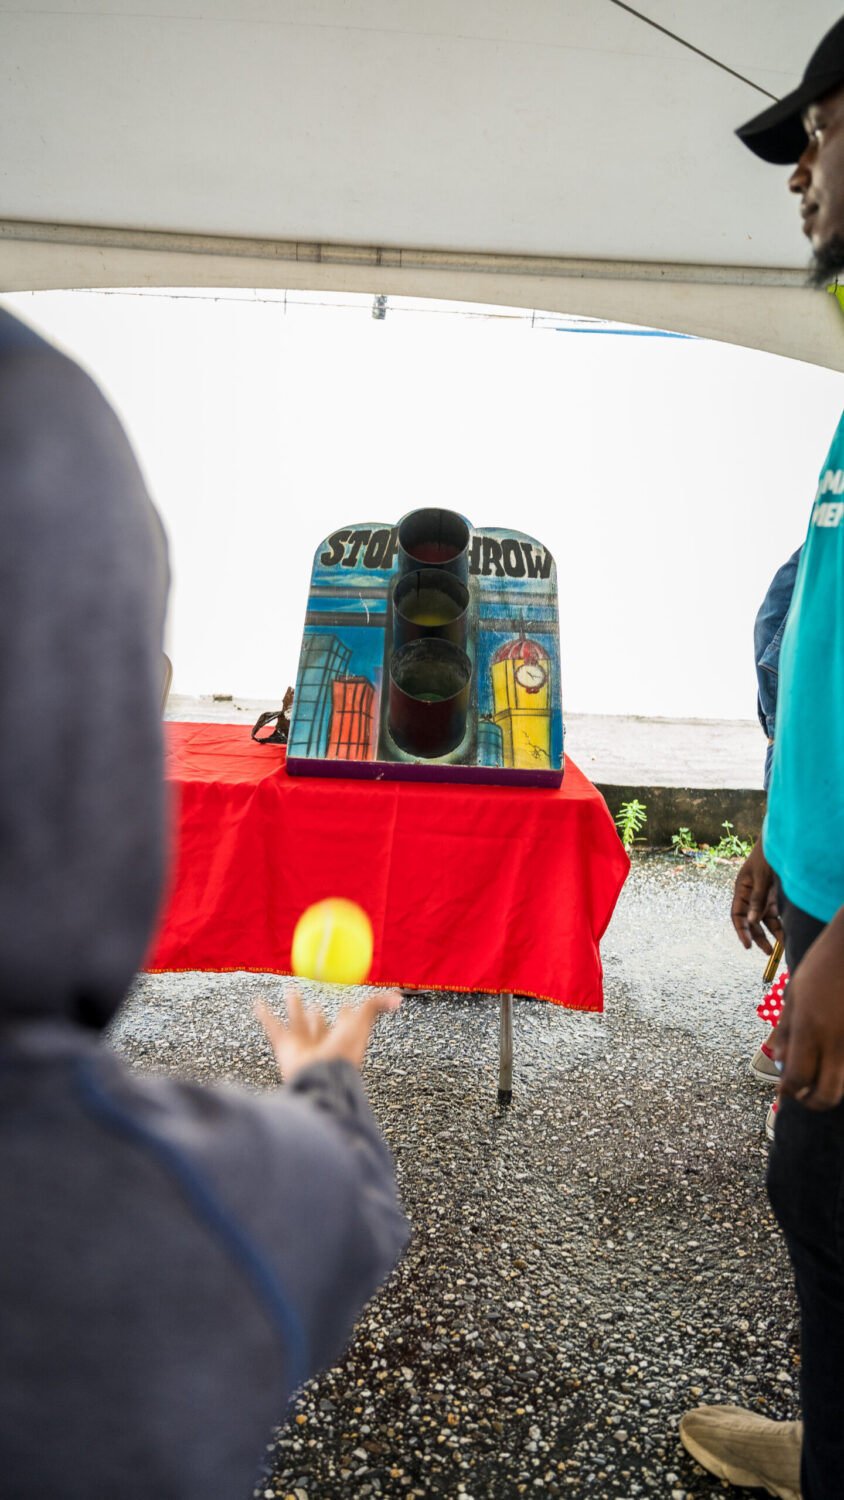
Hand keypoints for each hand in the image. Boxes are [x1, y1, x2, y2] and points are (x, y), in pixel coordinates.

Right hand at [255, 986, 401, 1080]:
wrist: (320, 1076)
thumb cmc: (344, 1052)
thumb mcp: (363, 1022)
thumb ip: (377, 1006)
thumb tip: (398, 996)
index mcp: (345, 1037)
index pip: (347, 1021)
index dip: (349, 1012)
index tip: (346, 1000)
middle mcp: (324, 1042)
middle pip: (320, 1023)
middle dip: (317, 1012)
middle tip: (314, 999)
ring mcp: (304, 1046)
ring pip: (298, 1022)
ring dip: (294, 1007)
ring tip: (291, 991)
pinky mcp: (285, 1047)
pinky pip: (273, 1026)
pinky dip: (264, 1014)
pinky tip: (258, 1001)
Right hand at [731, 839, 782, 953]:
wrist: (780, 841)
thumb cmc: (766, 856)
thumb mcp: (761, 877)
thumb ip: (757, 899)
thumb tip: (752, 922)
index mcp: (741, 889)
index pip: (737, 915)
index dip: (741, 931)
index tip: (747, 945)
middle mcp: (750, 895)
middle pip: (751, 921)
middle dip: (758, 937)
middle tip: (767, 953)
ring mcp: (763, 896)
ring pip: (765, 919)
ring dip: (772, 933)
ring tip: (781, 946)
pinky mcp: (775, 896)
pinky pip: (776, 913)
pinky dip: (780, 924)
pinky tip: (786, 933)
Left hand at [775, 910, 843, 1108]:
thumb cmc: (822, 965)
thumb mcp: (794, 994)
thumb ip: (785, 1030)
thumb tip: (779, 1061)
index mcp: (808, 1028)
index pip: (796, 1078)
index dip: (788, 1091)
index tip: (784, 1090)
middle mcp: (833, 1040)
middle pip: (826, 1094)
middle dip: (812, 1101)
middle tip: (804, 1094)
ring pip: (842, 1083)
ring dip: (827, 1087)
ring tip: (816, 1076)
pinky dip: (839, 1068)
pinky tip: (829, 1056)